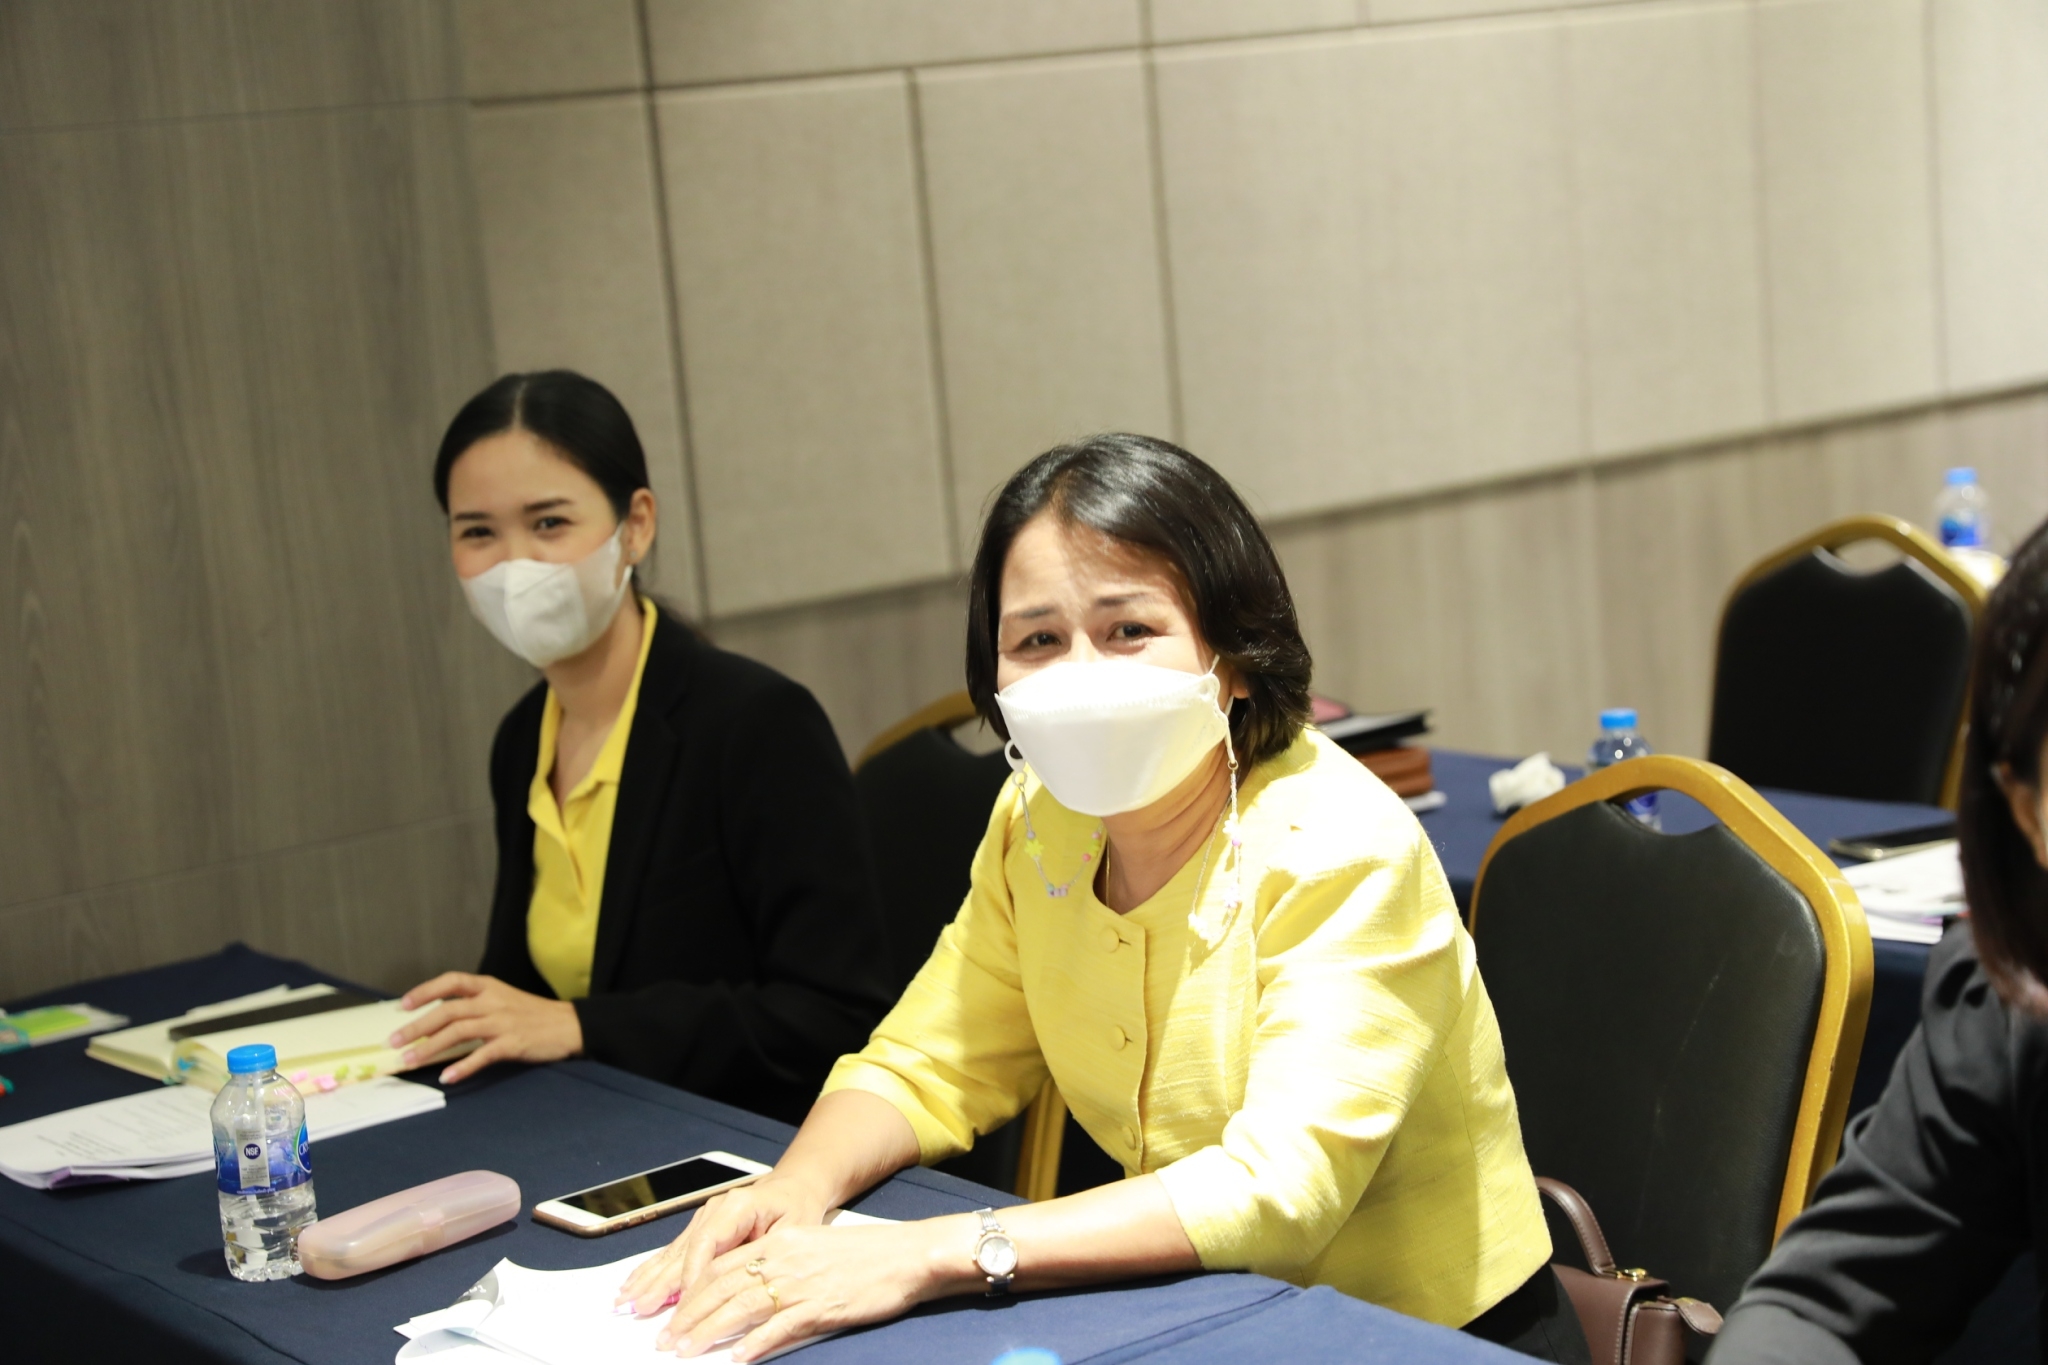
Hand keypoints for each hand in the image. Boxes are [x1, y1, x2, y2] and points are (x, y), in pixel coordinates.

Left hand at [389, 972, 582, 1082]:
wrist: (570, 1025)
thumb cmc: (533, 1015)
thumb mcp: (503, 1000)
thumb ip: (475, 1005)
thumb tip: (438, 1019)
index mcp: (489, 986)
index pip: (451, 981)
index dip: (424, 991)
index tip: (401, 1006)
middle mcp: (493, 1000)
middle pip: (448, 1010)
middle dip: (417, 1027)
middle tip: (394, 1042)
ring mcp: (503, 1021)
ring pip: (459, 1031)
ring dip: (431, 1048)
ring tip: (410, 1061)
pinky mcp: (513, 1042)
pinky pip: (483, 1054)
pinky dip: (463, 1066)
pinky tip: (447, 1077)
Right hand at [616, 1176, 832, 1319]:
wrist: (795, 1187)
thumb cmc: (797, 1207)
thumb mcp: (792, 1230)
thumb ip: (762, 1256)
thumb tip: (737, 1285)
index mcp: (737, 1206)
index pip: (707, 1244)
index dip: (691, 1276)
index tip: (682, 1304)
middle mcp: (715, 1210)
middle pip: (682, 1251)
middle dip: (660, 1283)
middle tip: (640, 1309)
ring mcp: (705, 1217)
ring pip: (673, 1252)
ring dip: (649, 1278)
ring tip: (625, 1299)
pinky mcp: (702, 1227)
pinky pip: (675, 1251)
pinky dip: (654, 1269)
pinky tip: (635, 1282)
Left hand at [652, 1216, 970, 1360]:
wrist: (907, 1255)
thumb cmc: (866, 1255)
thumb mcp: (813, 1249)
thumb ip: (778, 1265)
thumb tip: (744, 1293)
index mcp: (781, 1242)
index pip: (721, 1265)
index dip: (691, 1291)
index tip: (672, 1312)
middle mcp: (784, 1259)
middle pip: (722, 1287)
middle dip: (689, 1315)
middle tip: (667, 1338)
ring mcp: (801, 1284)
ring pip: (740, 1308)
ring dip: (708, 1331)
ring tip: (687, 1351)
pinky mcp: (820, 1307)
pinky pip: (779, 1328)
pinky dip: (755, 1343)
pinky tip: (738, 1357)